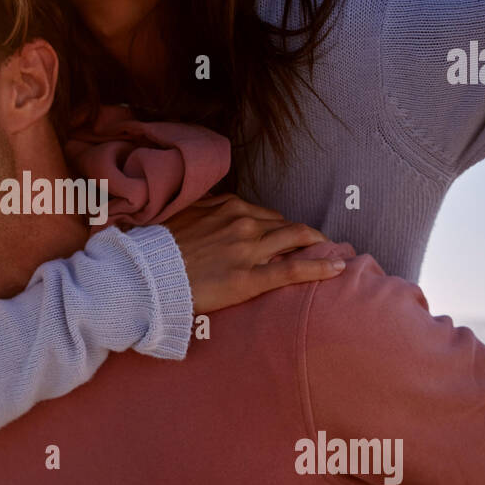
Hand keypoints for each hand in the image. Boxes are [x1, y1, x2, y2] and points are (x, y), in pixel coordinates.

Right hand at [162, 193, 344, 313]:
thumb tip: (209, 212)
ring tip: (332, 250)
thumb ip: (202, 211)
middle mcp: (242, 222)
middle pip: (284, 225)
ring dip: (317, 243)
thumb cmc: (157, 249)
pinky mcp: (250, 277)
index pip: (264, 213)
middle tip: (316, 243)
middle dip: (302, 234)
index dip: (277, 225)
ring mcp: (249, 249)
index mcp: (227, 207)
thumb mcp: (180, 217)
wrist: (146, 274)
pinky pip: (293, 268)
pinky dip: (320, 265)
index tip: (284, 234)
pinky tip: (338, 267)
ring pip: (295, 239)